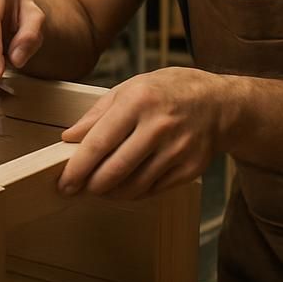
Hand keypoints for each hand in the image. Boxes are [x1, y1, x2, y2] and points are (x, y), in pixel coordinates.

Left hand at [59, 67, 227, 198]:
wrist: (219, 103)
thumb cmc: (168, 92)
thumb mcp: (129, 89)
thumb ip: (97, 114)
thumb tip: (69, 138)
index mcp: (139, 101)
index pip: (99, 142)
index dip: (77, 167)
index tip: (64, 182)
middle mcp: (159, 126)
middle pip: (115, 170)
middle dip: (90, 185)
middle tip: (76, 189)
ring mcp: (178, 150)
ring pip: (133, 186)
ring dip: (110, 192)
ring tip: (99, 187)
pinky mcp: (190, 169)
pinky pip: (153, 190)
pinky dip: (133, 192)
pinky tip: (125, 185)